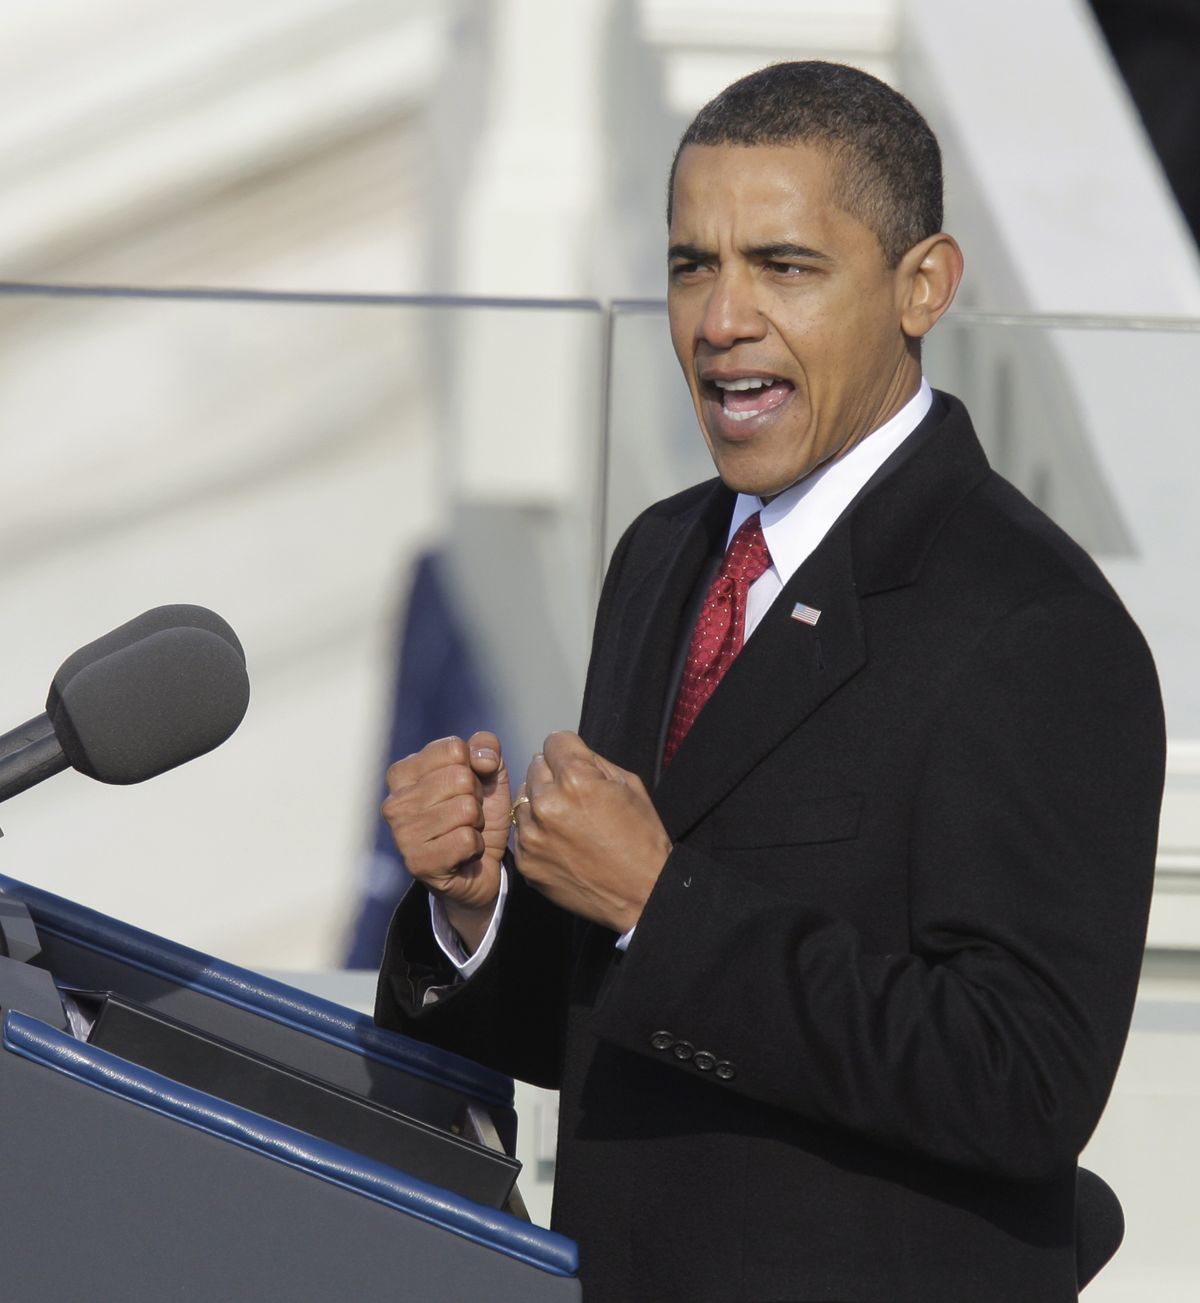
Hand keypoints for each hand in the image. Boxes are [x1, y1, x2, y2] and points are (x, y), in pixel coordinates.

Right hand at [381, 731, 510, 952]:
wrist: (479, 869)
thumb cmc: (476, 815)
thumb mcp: (487, 773)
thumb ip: (485, 747)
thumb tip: (482, 758)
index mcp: (403, 773)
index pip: (453, 749)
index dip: (473, 769)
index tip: (465, 790)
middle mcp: (394, 802)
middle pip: (461, 778)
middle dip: (476, 798)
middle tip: (466, 817)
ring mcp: (402, 834)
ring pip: (466, 809)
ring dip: (476, 824)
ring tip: (463, 833)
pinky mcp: (418, 863)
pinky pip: (467, 840)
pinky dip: (476, 847)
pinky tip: (463, 854)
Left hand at [512, 731, 671, 932]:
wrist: (642, 895)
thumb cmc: (642, 840)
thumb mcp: (630, 785)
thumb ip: (595, 762)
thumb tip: (569, 752)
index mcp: (576, 781)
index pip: (555, 741)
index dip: (571, 751)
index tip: (578, 764)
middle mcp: (547, 804)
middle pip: (535, 766)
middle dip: (554, 775)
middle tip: (576, 796)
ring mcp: (533, 835)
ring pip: (524, 798)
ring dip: (541, 803)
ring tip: (568, 822)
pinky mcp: (526, 861)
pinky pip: (522, 831)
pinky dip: (538, 832)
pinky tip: (562, 844)